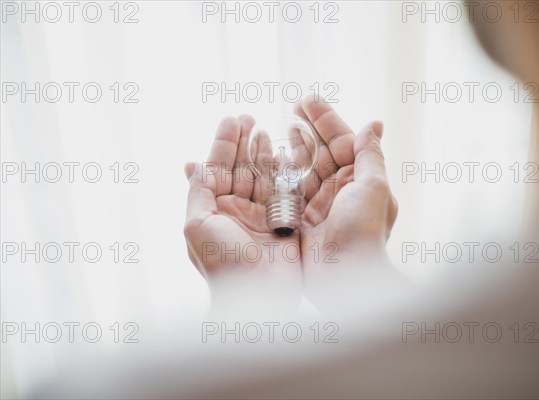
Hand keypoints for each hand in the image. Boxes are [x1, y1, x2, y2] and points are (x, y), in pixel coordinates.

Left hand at [183, 116, 302, 315]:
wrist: (257, 295)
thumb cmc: (222, 262)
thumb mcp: (197, 223)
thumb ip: (198, 191)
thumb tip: (192, 164)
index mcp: (213, 211)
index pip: (217, 168)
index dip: (223, 143)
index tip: (232, 120)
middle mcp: (235, 211)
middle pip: (240, 168)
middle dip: (243, 143)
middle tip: (249, 118)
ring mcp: (260, 216)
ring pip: (261, 176)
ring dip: (261, 153)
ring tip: (263, 130)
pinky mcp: (284, 223)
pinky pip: (283, 191)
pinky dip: (284, 172)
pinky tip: (283, 154)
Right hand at [295, 98, 399, 312]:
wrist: (345, 277)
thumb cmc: (363, 231)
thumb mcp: (373, 187)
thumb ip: (370, 154)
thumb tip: (374, 123)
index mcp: (360, 179)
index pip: (342, 140)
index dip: (325, 119)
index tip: (307, 100)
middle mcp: (340, 190)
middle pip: (321, 151)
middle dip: (307, 128)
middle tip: (291, 108)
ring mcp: (319, 205)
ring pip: (303, 168)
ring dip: (292, 147)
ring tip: (278, 127)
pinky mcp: (300, 220)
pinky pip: (288, 191)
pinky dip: (278, 174)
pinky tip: (269, 159)